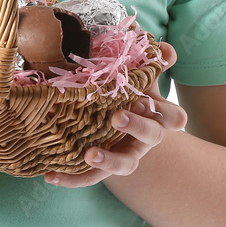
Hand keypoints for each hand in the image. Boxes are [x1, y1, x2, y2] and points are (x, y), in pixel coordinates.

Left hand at [44, 43, 187, 188]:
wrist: (116, 124)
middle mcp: (145, 138)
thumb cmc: (129, 95)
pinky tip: (51, 175)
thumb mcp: (139, 79)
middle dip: (136, 126)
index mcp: (157, 115)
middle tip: (117, 117)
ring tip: (89, 154)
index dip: (163, 111)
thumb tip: (165, 48)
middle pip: (150, 136)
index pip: (174, 116)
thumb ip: (151, 63)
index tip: (144, 99)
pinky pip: (90, 177)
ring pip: (124, 164)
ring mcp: (125, 155)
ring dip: (108, 160)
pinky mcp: (104, 168)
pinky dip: (72, 178)